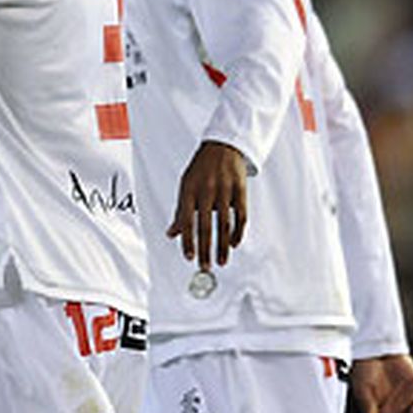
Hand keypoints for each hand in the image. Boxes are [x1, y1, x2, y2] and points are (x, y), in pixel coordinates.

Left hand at [166, 140, 247, 269]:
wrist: (222, 145)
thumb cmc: (201, 168)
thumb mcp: (186, 185)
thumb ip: (180, 211)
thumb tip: (171, 234)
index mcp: (190, 189)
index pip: (187, 220)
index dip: (187, 240)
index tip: (189, 257)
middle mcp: (207, 189)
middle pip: (205, 225)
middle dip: (205, 249)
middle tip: (205, 266)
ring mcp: (225, 189)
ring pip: (224, 224)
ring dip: (222, 246)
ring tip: (221, 261)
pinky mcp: (240, 189)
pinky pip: (240, 216)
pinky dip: (238, 232)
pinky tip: (234, 244)